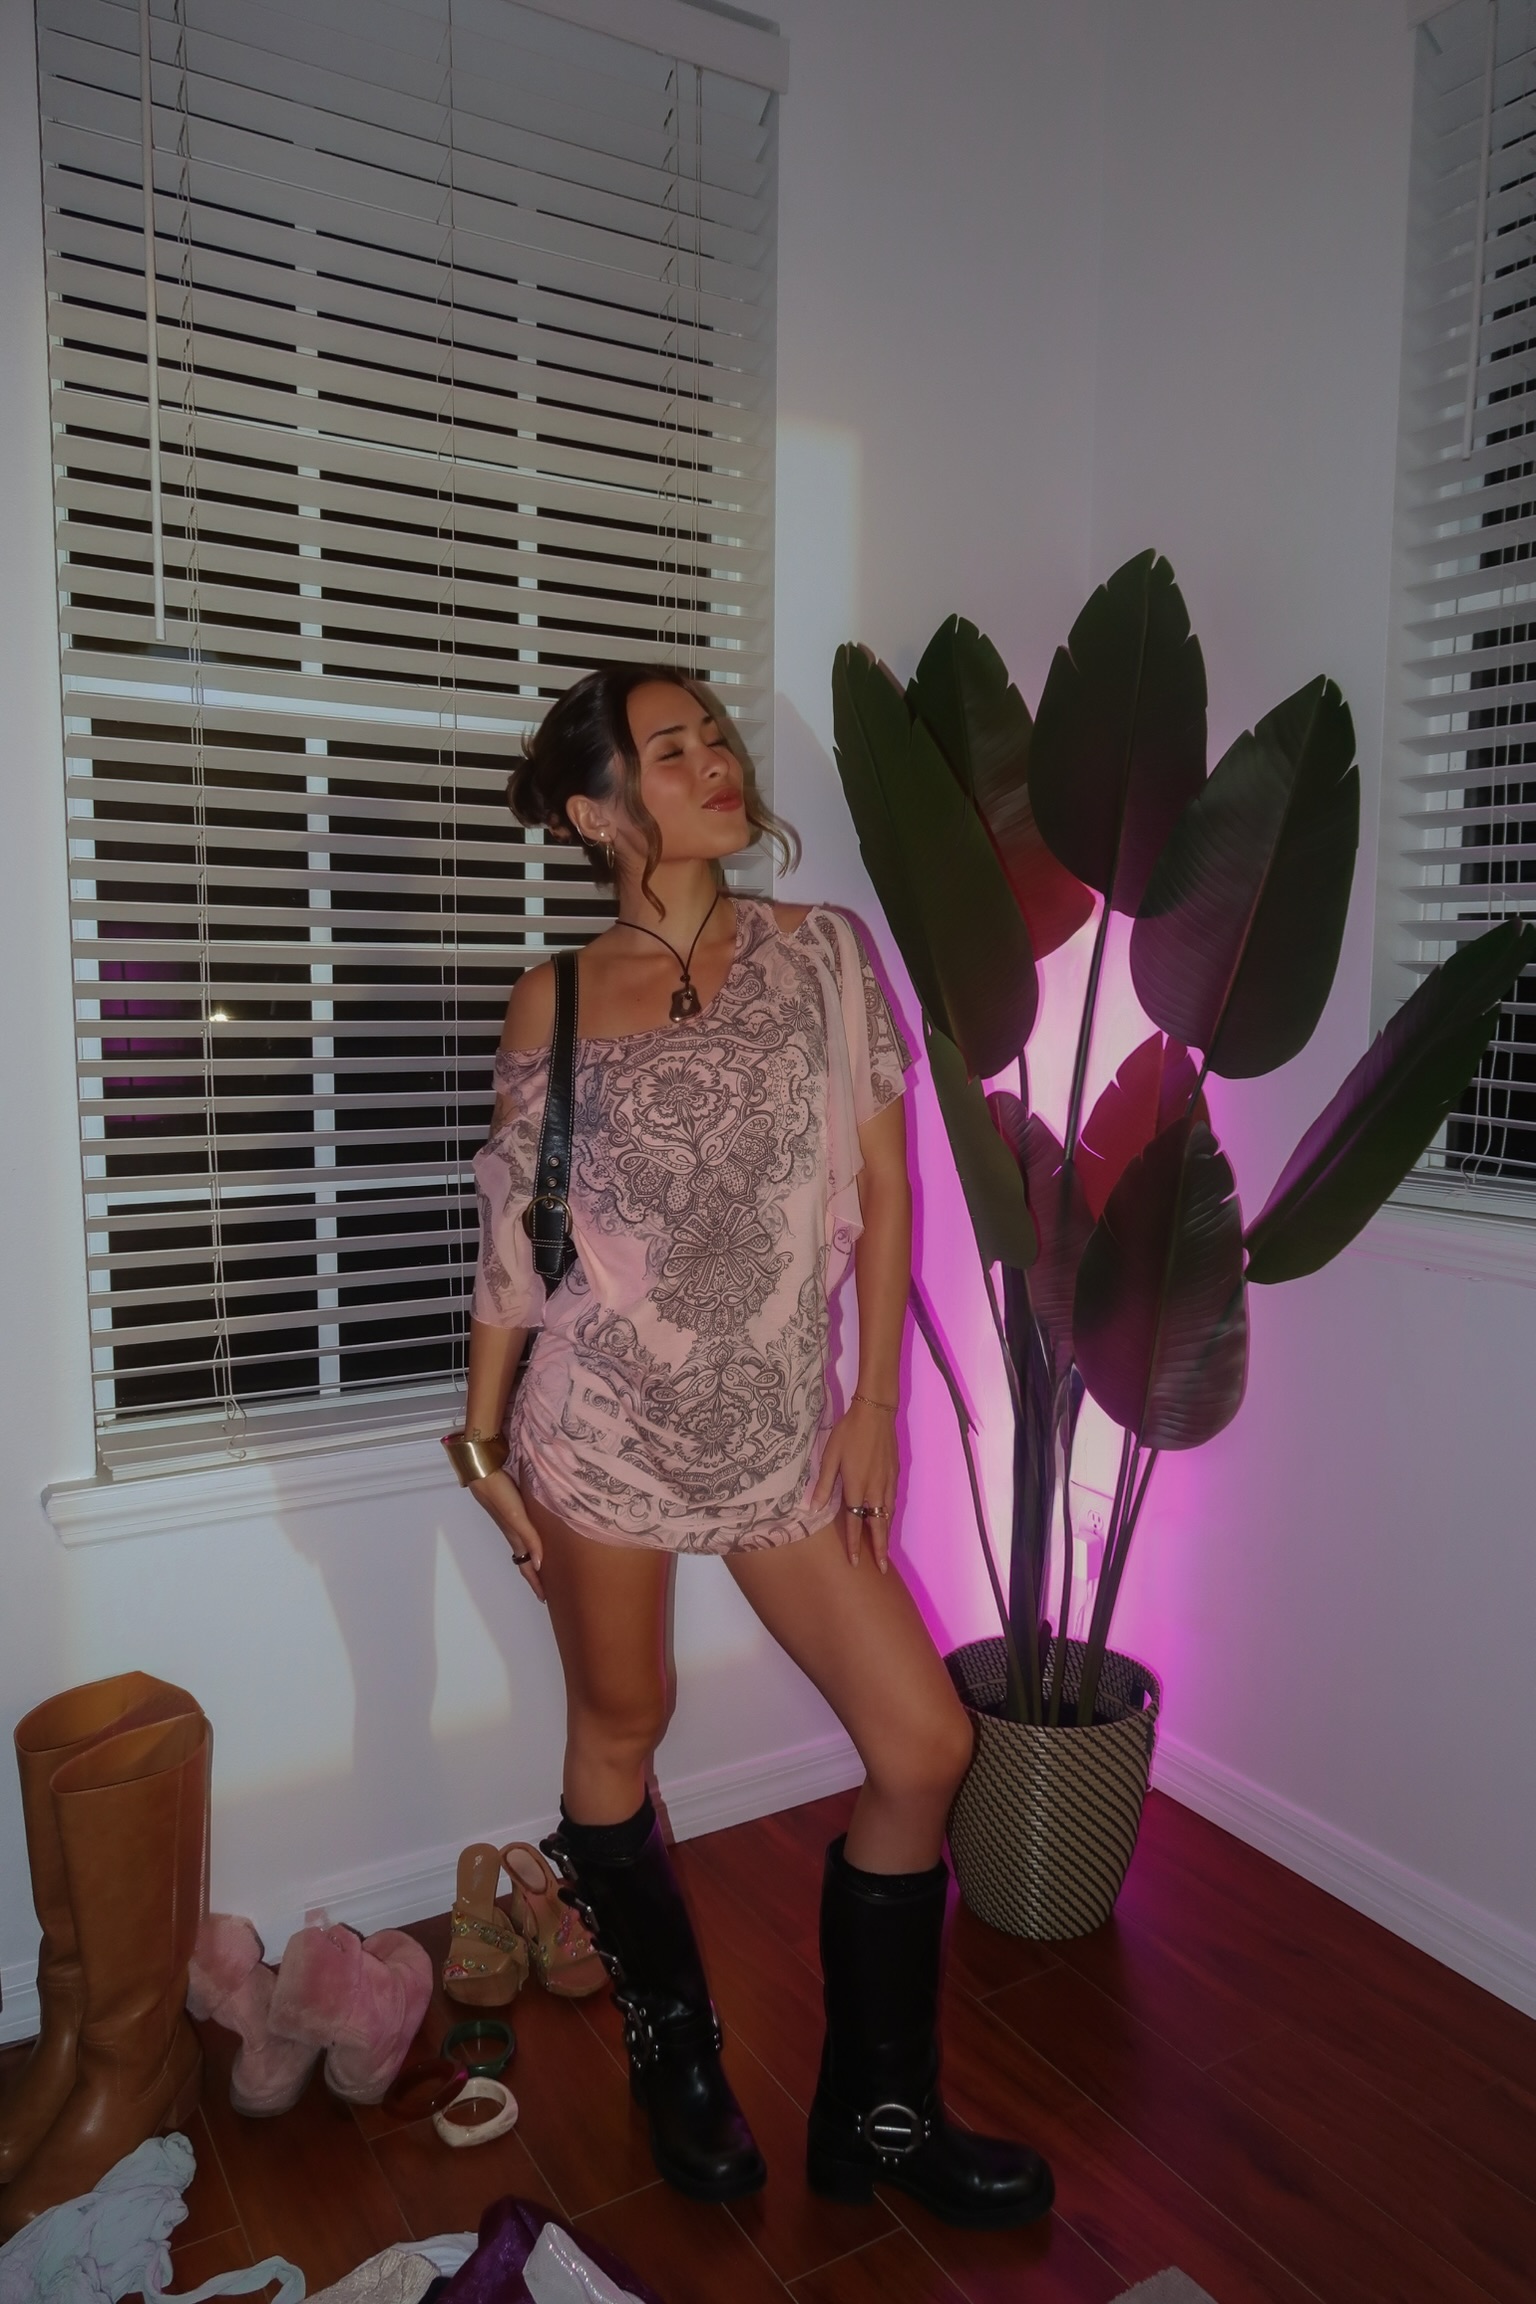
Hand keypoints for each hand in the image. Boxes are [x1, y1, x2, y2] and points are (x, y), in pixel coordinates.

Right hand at [469, 1467, 545, 1601]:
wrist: (483, 1470)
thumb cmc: (499, 1492)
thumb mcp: (516, 1516)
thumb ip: (528, 1537)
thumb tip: (539, 1564)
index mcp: (514, 1536)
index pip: (526, 1565)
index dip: (535, 1582)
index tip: (544, 1598)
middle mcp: (513, 1531)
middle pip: (525, 1558)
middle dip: (535, 1574)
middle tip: (547, 1587)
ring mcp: (512, 1520)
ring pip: (525, 1545)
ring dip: (533, 1558)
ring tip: (544, 1567)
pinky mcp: (512, 1507)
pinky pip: (524, 1531)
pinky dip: (532, 1540)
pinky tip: (538, 1534)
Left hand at [809, 1397, 898, 1571]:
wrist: (876, 1413)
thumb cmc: (848, 1433)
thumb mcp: (829, 1456)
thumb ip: (823, 1484)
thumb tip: (814, 1508)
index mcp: (856, 1486)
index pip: (855, 1522)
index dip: (854, 1544)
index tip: (855, 1562)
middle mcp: (875, 1489)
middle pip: (878, 1525)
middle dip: (880, 1548)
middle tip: (883, 1568)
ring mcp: (887, 1482)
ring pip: (888, 1515)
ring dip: (886, 1534)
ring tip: (884, 1550)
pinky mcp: (894, 1474)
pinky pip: (892, 1502)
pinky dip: (890, 1516)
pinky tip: (887, 1519)